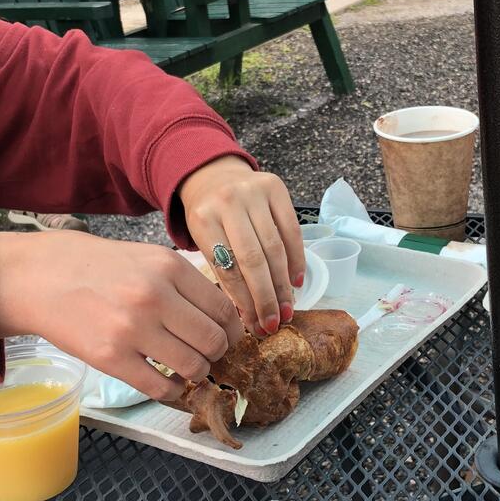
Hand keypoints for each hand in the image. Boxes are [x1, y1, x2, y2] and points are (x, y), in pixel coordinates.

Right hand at [0, 231, 243, 401]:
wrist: (43, 277)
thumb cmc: (98, 267)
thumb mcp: (148, 258)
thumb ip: (184, 283)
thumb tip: (223, 317)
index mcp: (171, 268)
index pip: (224, 309)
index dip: (232, 330)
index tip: (227, 337)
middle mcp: (156, 296)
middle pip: (214, 340)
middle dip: (217, 354)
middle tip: (207, 355)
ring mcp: (133, 329)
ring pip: (193, 367)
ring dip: (196, 374)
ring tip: (185, 369)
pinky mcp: (112, 358)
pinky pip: (160, 388)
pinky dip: (171, 392)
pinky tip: (165, 382)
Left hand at [179, 156, 304, 337]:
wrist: (211, 175)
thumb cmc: (208, 216)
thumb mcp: (202, 239)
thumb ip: (223, 269)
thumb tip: (249, 315)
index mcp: (203, 219)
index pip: (228, 268)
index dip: (244, 301)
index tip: (255, 325)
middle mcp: (228, 202)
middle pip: (253, 260)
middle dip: (266, 297)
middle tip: (274, 323)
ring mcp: (253, 192)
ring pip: (274, 247)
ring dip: (283, 283)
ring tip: (287, 308)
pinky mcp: (275, 187)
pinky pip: (291, 230)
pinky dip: (297, 258)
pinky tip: (296, 281)